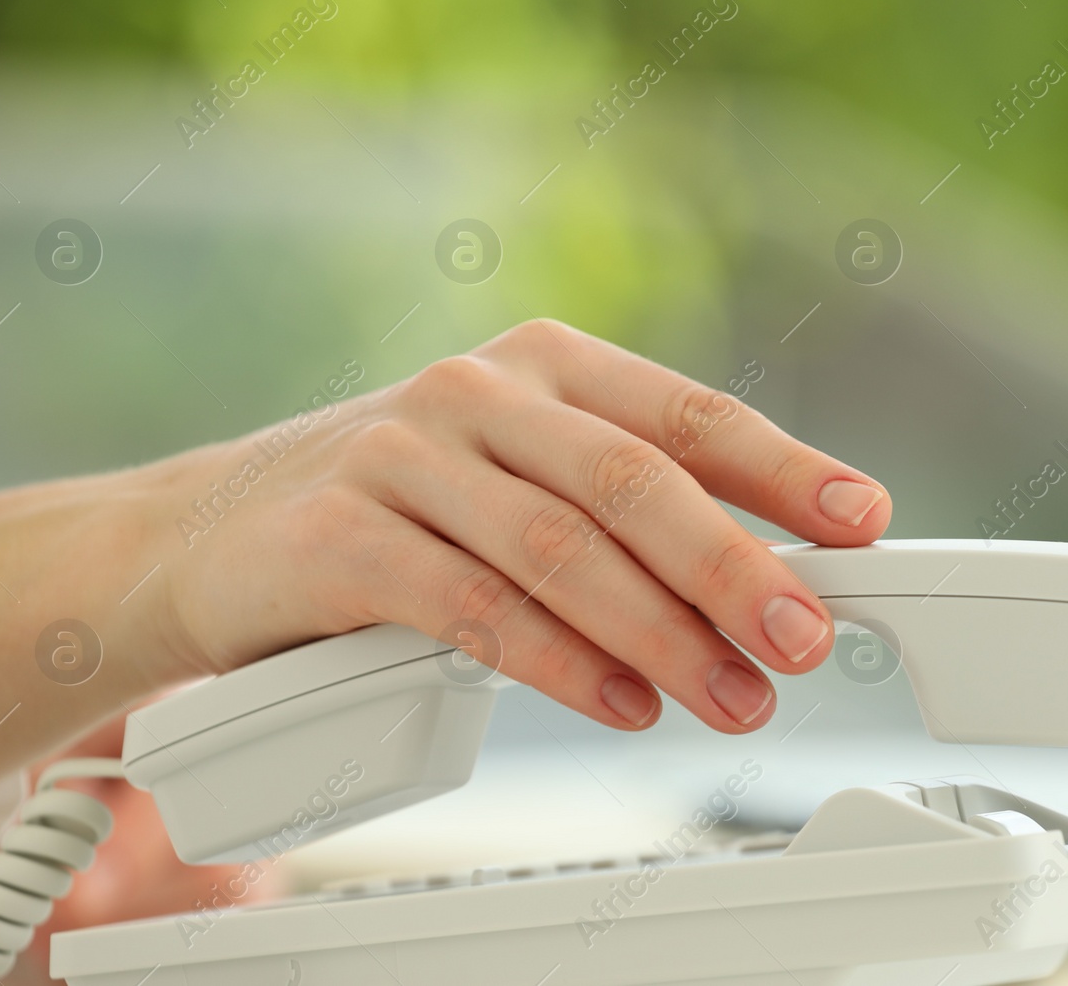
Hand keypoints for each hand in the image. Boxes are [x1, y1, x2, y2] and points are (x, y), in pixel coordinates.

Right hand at [0, 321, 889, 813]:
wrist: (204, 537)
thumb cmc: (391, 512)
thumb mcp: (515, 481)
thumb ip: (619, 516)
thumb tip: (765, 576)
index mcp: (541, 366)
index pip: (684, 413)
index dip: (783, 469)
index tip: (863, 521)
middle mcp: (478, 393)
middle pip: (635, 481)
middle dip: (735, 568)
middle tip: (804, 637)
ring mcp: (403, 456)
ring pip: (562, 549)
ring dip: (664, 633)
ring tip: (732, 695)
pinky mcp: (339, 536)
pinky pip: (473, 606)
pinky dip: (561, 664)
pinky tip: (623, 702)